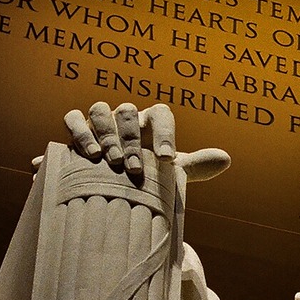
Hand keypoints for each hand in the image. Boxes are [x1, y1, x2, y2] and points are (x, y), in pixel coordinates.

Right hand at [33, 102, 229, 180]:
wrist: (110, 190)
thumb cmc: (144, 179)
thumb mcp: (169, 174)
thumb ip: (195, 166)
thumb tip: (226, 159)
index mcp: (149, 125)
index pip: (160, 114)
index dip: (165, 133)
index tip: (167, 158)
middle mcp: (125, 118)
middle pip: (129, 111)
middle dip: (131, 139)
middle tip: (133, 168)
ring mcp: (100, 122)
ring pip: (100, 109)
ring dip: (106, 134)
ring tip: (110, 161)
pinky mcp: (76, 130)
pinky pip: (73, 118)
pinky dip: (80, 132)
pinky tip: (87, 154)